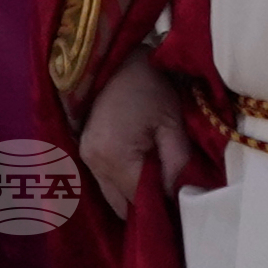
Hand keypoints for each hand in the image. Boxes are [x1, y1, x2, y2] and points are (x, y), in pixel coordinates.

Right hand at [78, 49, 197, 221]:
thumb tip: (181, 197)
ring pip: (113, 197)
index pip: (141, 201)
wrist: (118, 60)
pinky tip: (143, 174)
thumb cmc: (149, 86)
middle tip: (173, 199)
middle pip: (123, 206)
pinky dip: (125, 184)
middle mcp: (93, 164)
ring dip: (135, 196)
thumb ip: (177, 164)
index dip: (164, 207)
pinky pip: (106, 182)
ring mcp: (85, 158)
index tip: (183, 205)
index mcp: (115, 157)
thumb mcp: (172, 123)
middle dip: (148, 206)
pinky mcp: (85, 152)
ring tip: (159, 185)